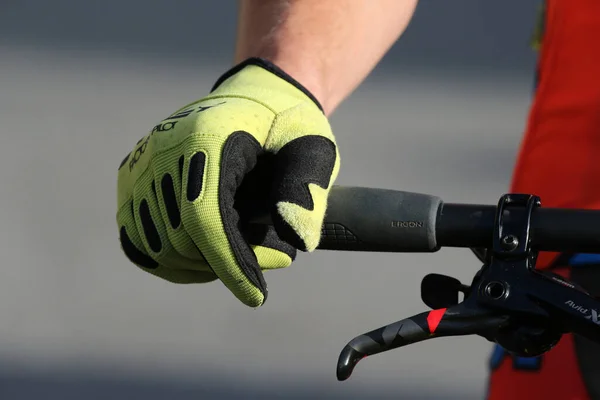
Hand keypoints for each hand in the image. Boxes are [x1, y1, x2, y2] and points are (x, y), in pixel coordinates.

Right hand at [116, 58, 339, 306]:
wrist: (253, 96)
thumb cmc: (287, 124)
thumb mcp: (313, 145)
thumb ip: (306, 189)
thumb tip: (295, 240)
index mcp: (206, 136)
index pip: (205, 215)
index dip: (229, 262)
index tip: (256, 295)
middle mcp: (162, 149)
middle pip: (180, 237)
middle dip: (225, 265)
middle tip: (270, 262)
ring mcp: (142, 164)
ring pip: (156, 245)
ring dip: (199, 267)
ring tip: (239, 258)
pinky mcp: (133, 178)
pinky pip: (137, 239)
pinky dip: (169, 260)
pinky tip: (204, 259)